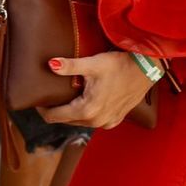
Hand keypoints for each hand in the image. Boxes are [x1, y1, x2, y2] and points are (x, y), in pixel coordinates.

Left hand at [40, 51, 156, 129]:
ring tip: (67, 97)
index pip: (54, 117)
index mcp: (87, 110)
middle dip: (57, 109)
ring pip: (80, 121)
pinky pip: (95, 121)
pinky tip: (88, 101)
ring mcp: (107, 122)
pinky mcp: (116, 119)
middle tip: (51, 95)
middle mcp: (96, 121)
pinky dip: (87, 113)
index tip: (38, 99)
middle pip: (66, 120)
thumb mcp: (93, 64)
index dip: (43, 109)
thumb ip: (70, 66)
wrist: (147, 68)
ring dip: (72, 111)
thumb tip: (50, 64)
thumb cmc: (121, 64)